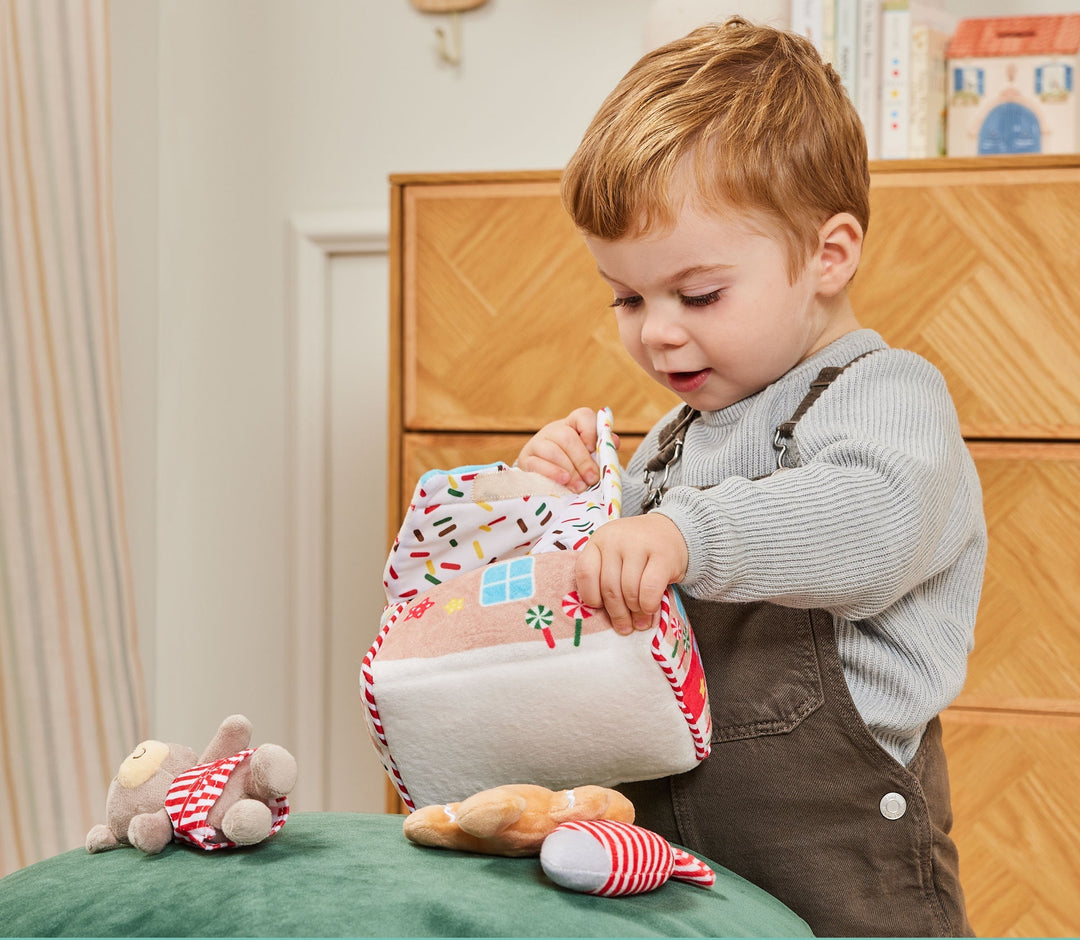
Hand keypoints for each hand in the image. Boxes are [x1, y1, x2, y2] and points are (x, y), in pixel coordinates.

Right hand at [516, 407, 618, 493]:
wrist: (546, 481)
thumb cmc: (574, 468)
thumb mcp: (590, 458)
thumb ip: (603, 450)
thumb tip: (614, 442)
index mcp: (572, 425)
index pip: (583, 416)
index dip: (591, 431)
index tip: (595, 450)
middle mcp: (553, 430)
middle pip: (566, 437)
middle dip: (582, 460)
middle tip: (592, 479)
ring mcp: (537, 443)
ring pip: (552, 450)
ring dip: (569, 470)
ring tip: (579, 486)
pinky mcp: (526, 459)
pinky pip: (537, 464)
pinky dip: (553, 473)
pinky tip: (564, 482)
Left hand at [575, 514, 687, 634]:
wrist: (672, 530)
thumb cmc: (637, 551)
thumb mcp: (614, 555)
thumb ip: (604, 576)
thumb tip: (602, 617)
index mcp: (598, 540)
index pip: (585, 573)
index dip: (590, 596)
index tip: (600, 608)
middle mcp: (615, 539)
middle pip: (609, 587)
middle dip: (617, 613)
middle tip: (624, 627)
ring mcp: (639, 545)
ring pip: (629, 590)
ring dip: (634, 612)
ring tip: (640, 622)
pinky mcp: (662, 555)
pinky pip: (649, 589)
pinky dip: (648, 605)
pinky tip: (651, 609)